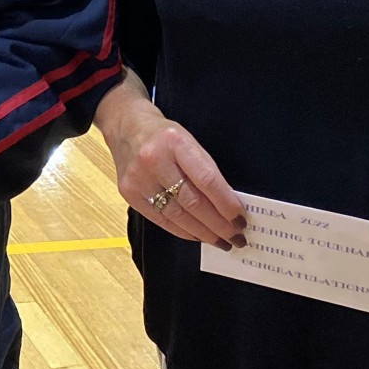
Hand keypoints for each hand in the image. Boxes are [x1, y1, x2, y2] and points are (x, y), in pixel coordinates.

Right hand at [93, 79, 246, 248]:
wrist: (126, 127)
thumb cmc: (164, 136)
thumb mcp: (189, 141)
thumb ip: (206, 171)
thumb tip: (228, 206)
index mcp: (175, 142)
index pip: (206, 180)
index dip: (226, 204)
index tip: (241, 220)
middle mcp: (153, 160)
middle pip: (192, 201)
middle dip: (218, 224)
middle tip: (236, 237)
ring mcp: (138, 178)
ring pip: (177, 215)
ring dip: (203, 232)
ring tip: (221, 241)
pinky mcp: (129, 193)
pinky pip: (160, 219)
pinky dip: (183, 231)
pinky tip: (197, 236)